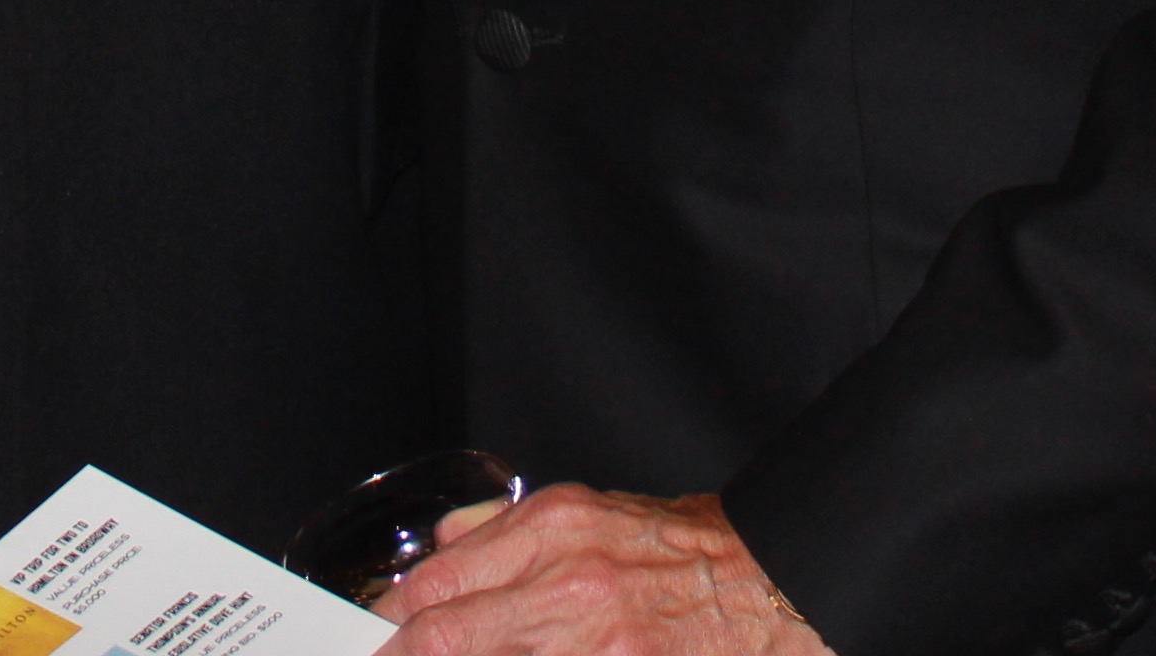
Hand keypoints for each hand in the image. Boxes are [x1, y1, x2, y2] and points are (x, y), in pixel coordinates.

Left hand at [384, 487, 828, 655]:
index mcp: (557, 529)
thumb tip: (441, 549)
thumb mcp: (594, 512)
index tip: (373, 641)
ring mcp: (598, 647)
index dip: (391, 627)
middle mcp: (571, 587)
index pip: (435, 587)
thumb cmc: (694, 552)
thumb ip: (509, 531)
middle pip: (444, 640)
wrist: (781, 583)